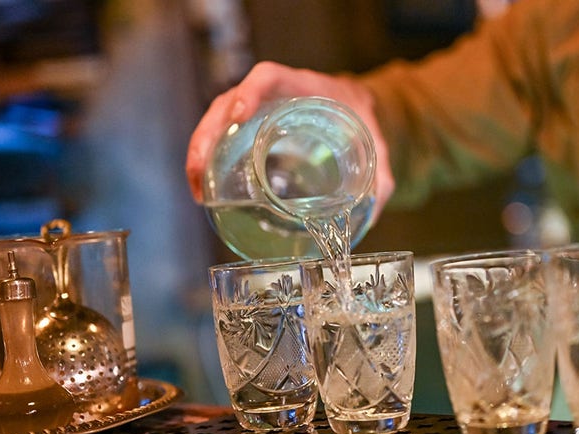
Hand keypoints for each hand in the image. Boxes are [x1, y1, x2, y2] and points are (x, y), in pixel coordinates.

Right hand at [185, 61, 393, 221]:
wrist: (358, 117)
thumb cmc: (363, 125)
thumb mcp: (376, 148)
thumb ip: (379, 178)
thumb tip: (373, 211)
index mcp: (305, 89)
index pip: (269, 77)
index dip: (251, 91)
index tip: (239, 114)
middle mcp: (274, 97)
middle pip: (229, 102)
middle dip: (210, 133)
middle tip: (202, 169)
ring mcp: (258, 113)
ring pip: (218, 122)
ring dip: (201, 151)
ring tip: (198, 188)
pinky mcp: (251, 132)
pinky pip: (223, 140)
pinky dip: (209, 162)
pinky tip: (205, 190)